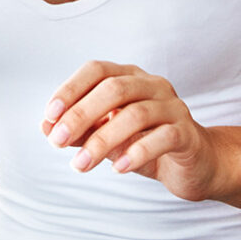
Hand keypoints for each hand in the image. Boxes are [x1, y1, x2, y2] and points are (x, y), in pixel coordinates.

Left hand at [41, 60, 230, 202]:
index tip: (49, 116)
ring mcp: (173, 107)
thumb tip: (45, 128)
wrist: (194, 164)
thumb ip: (80, 131)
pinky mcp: (188, 133)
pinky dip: (137, 152)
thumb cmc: (145, 144)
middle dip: (81, 114)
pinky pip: (162, 137)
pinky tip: (118, 169)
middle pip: (114, 89)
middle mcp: (153, 85)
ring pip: (136, 114)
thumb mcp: (108, 137)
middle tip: (56, 141)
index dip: (71, 89)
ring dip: (102, 140)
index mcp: (130, 77)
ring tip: (81, 164)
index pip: (97, 70)